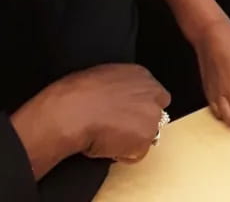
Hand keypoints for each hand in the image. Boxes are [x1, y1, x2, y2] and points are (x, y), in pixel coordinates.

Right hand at [12, 63, 169, 173]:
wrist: (72, 111)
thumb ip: (122, 86)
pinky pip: (137, 153)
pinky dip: (124, 155)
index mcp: (140, 75)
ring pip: (148, 134)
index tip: (129, 115)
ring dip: (132, 140)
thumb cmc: (77, 94)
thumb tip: (119, 99)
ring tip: (108, 138)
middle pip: (157, 114)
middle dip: (143, 123)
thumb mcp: (105, 77)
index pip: (155, 94)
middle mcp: (151, 93)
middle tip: (122, 131)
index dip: (141, 108)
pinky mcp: (145, 137)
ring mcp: (151, 115)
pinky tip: (107, 147)